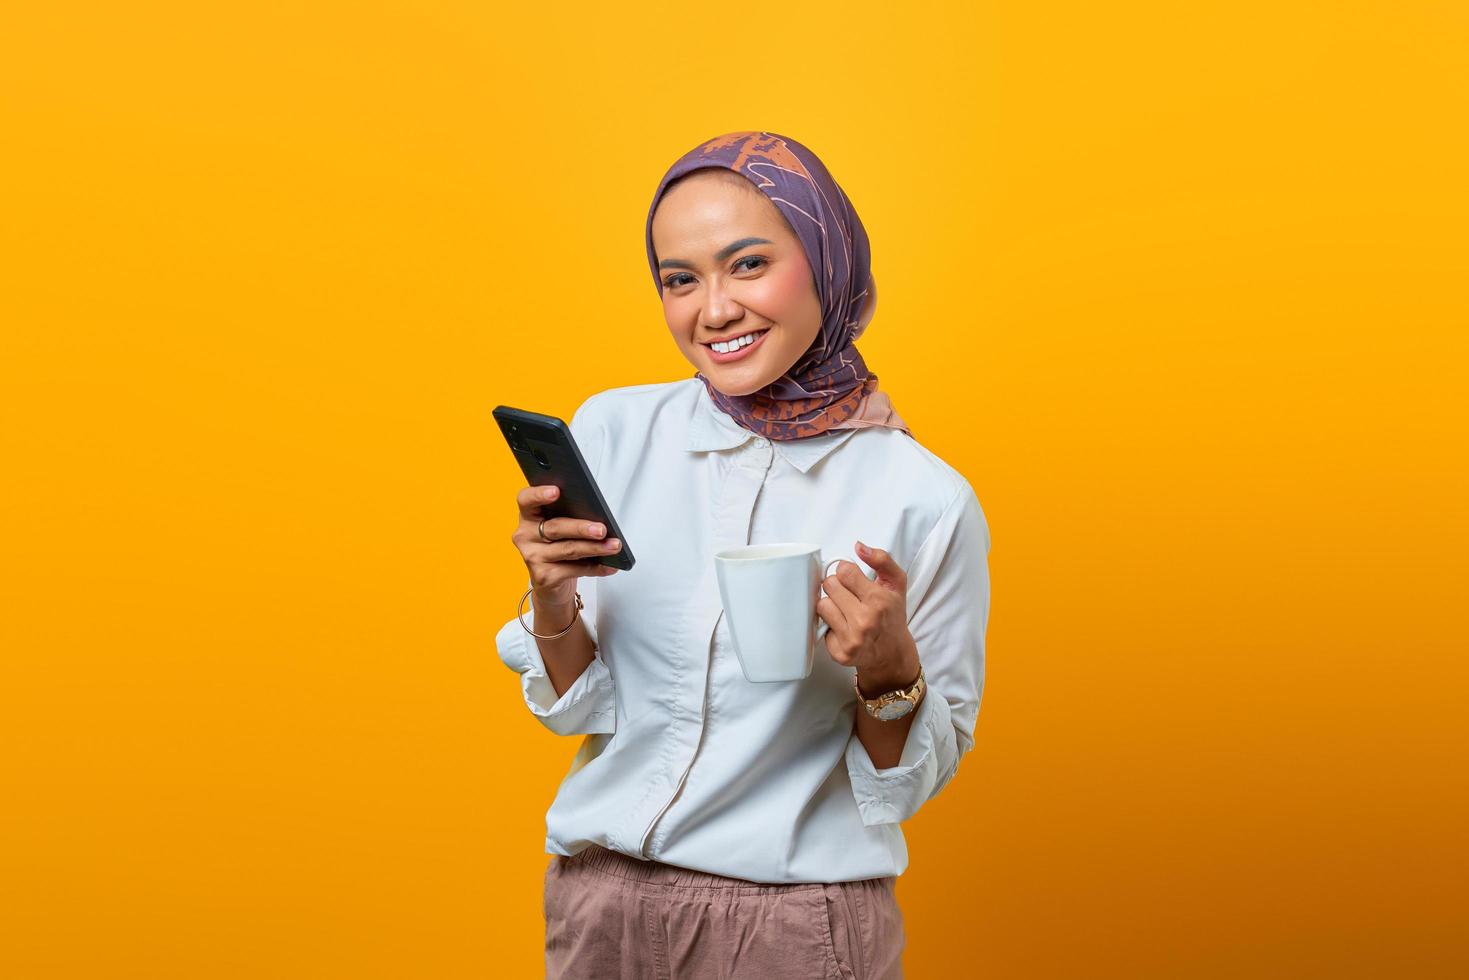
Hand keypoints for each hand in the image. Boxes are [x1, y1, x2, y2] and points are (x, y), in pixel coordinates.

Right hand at [511, 484, 621, 607]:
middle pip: (555, 527)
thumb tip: (599, 515)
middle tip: (602, 529)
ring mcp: (533, 557)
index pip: (526, 500)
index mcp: (529, 516)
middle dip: (581, 528)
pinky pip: (574, 569)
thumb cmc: (557, 546)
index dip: (538, 494)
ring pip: (568, 549)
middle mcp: (526, 535)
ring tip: (614, 545)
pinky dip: (595, 567)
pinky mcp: (544, 576)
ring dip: (595, 548)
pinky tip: (610, 565)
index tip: (556, 491)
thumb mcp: (560, 528)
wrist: (550, 584)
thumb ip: (570, 516)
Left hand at [817, 541, 920, 694]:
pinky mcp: (839, 653)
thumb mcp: (897, 583)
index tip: (851, 578)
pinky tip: (843, 628)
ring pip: (822, 605)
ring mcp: (851, 639)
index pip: (844, 571)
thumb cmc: (892, 616)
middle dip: (838, 587)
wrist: (892, 653)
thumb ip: (882, 559)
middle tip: (850, 596)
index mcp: (879, 600)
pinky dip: (830, 626)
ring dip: (831, 605)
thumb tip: (859, 546)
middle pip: (829, 585)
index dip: (846, 572)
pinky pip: (820, 627)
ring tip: (846, 611)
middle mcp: (865, 620)